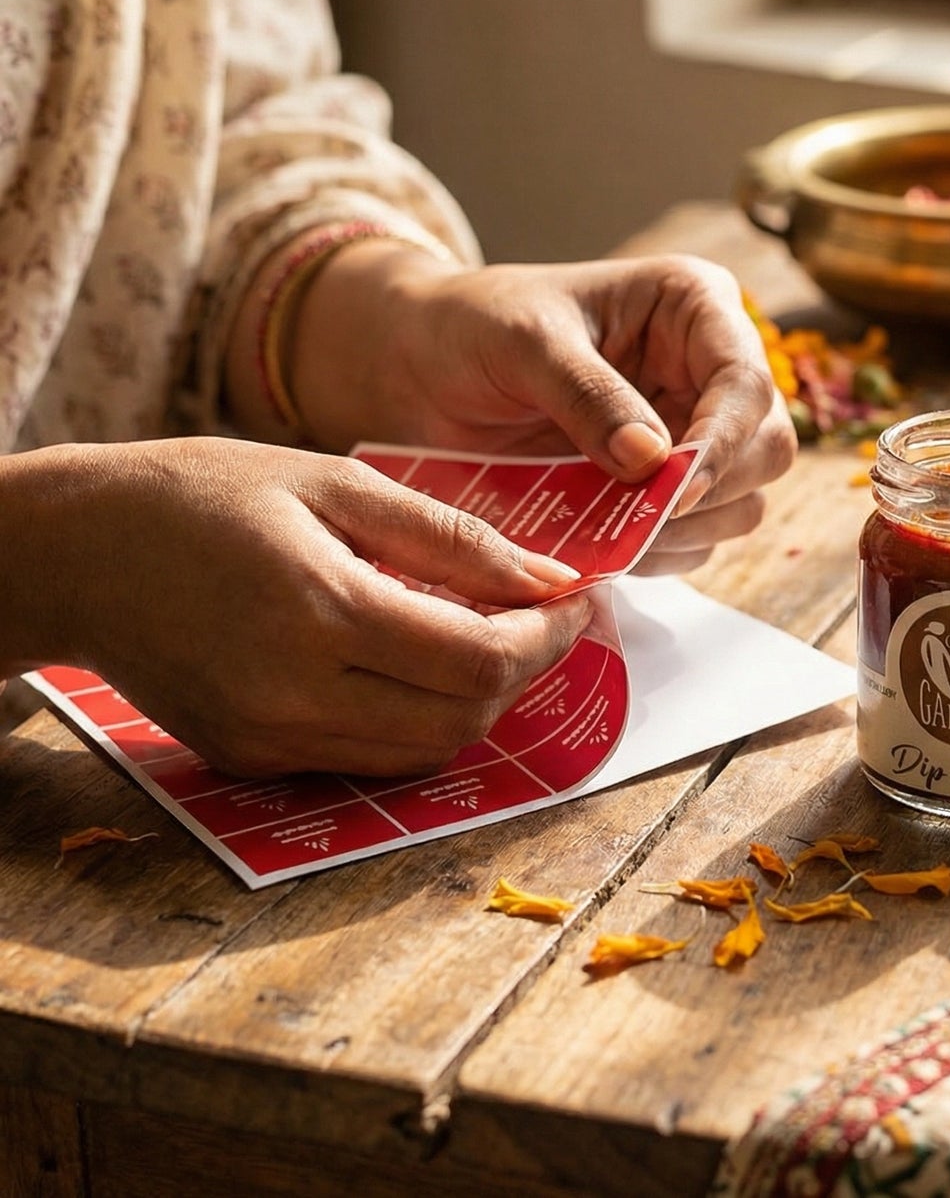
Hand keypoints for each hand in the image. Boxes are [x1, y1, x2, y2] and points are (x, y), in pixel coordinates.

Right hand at [0, 438, 590, 776]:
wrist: (78, 550)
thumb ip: (452, 538)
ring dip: (477, 703)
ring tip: (489, 636)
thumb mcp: (336, 484)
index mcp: (321, 611)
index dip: (547, 637)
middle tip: (544, 617)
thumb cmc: (207, 493)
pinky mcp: (250, 759)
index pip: (479, 660)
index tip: (578, 600)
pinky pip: (367, 759)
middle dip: (524, 672)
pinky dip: (416, 720)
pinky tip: (418, 662)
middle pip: (462, 719)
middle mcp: (296, 695)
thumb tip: (548, 579)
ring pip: (422, 753)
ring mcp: (269, 739)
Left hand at [292, 251, 797, 573]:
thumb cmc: (470, 327)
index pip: (748, 382)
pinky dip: (655, 552)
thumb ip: (586, 394)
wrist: (416, 369)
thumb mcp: (522, 342)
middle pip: (767, 449)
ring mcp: (693, 436)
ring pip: (742, 504)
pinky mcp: (666, 491)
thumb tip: (652, 460)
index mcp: (694, 307)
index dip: (725, 441)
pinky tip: (599, 540)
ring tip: (605, 528)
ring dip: (683, 530)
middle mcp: (709, 372)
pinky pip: (693, 542)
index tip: (672, 488)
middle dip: (710, 491)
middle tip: (637, 519)